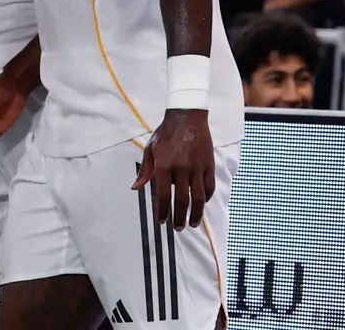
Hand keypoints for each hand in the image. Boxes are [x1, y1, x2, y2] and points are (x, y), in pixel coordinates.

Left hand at [132, 110, 214, 230]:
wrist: (187, 117)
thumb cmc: (166, 133)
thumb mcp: (151, 149)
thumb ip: (145, 171)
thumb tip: (135, 188)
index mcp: (164, 165)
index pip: (163, 195)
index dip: (162, 211)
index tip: (161, 221)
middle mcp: (181, 168)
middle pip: (181, 200)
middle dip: (178, 217)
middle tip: (177, 228)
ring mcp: (197, 167)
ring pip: (198, 197)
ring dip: (195, 214)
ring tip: (192, 224)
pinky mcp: (209, 165)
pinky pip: (209, 186)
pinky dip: (206, 198)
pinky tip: (202, 205)